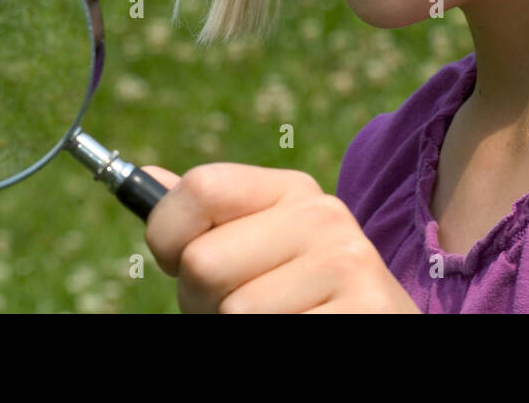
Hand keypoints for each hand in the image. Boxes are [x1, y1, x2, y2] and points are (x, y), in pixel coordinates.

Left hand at [140, 162, 420, 313]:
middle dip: (202, 302)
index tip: (180, 264)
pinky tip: (303, 333)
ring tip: (279, 323)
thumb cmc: (300, 303)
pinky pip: (269, 338)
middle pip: (202, 262)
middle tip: (244, 310)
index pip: (199, 188)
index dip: (167, 238)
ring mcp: (347, 263)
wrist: (381, 328)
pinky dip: (271, 352)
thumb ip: (209, 219)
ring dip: (236, 333)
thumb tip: (147, 176)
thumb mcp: (259, 249)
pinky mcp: (363, 310)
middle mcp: (323, 215)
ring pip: (234, 312)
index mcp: (292, 191)